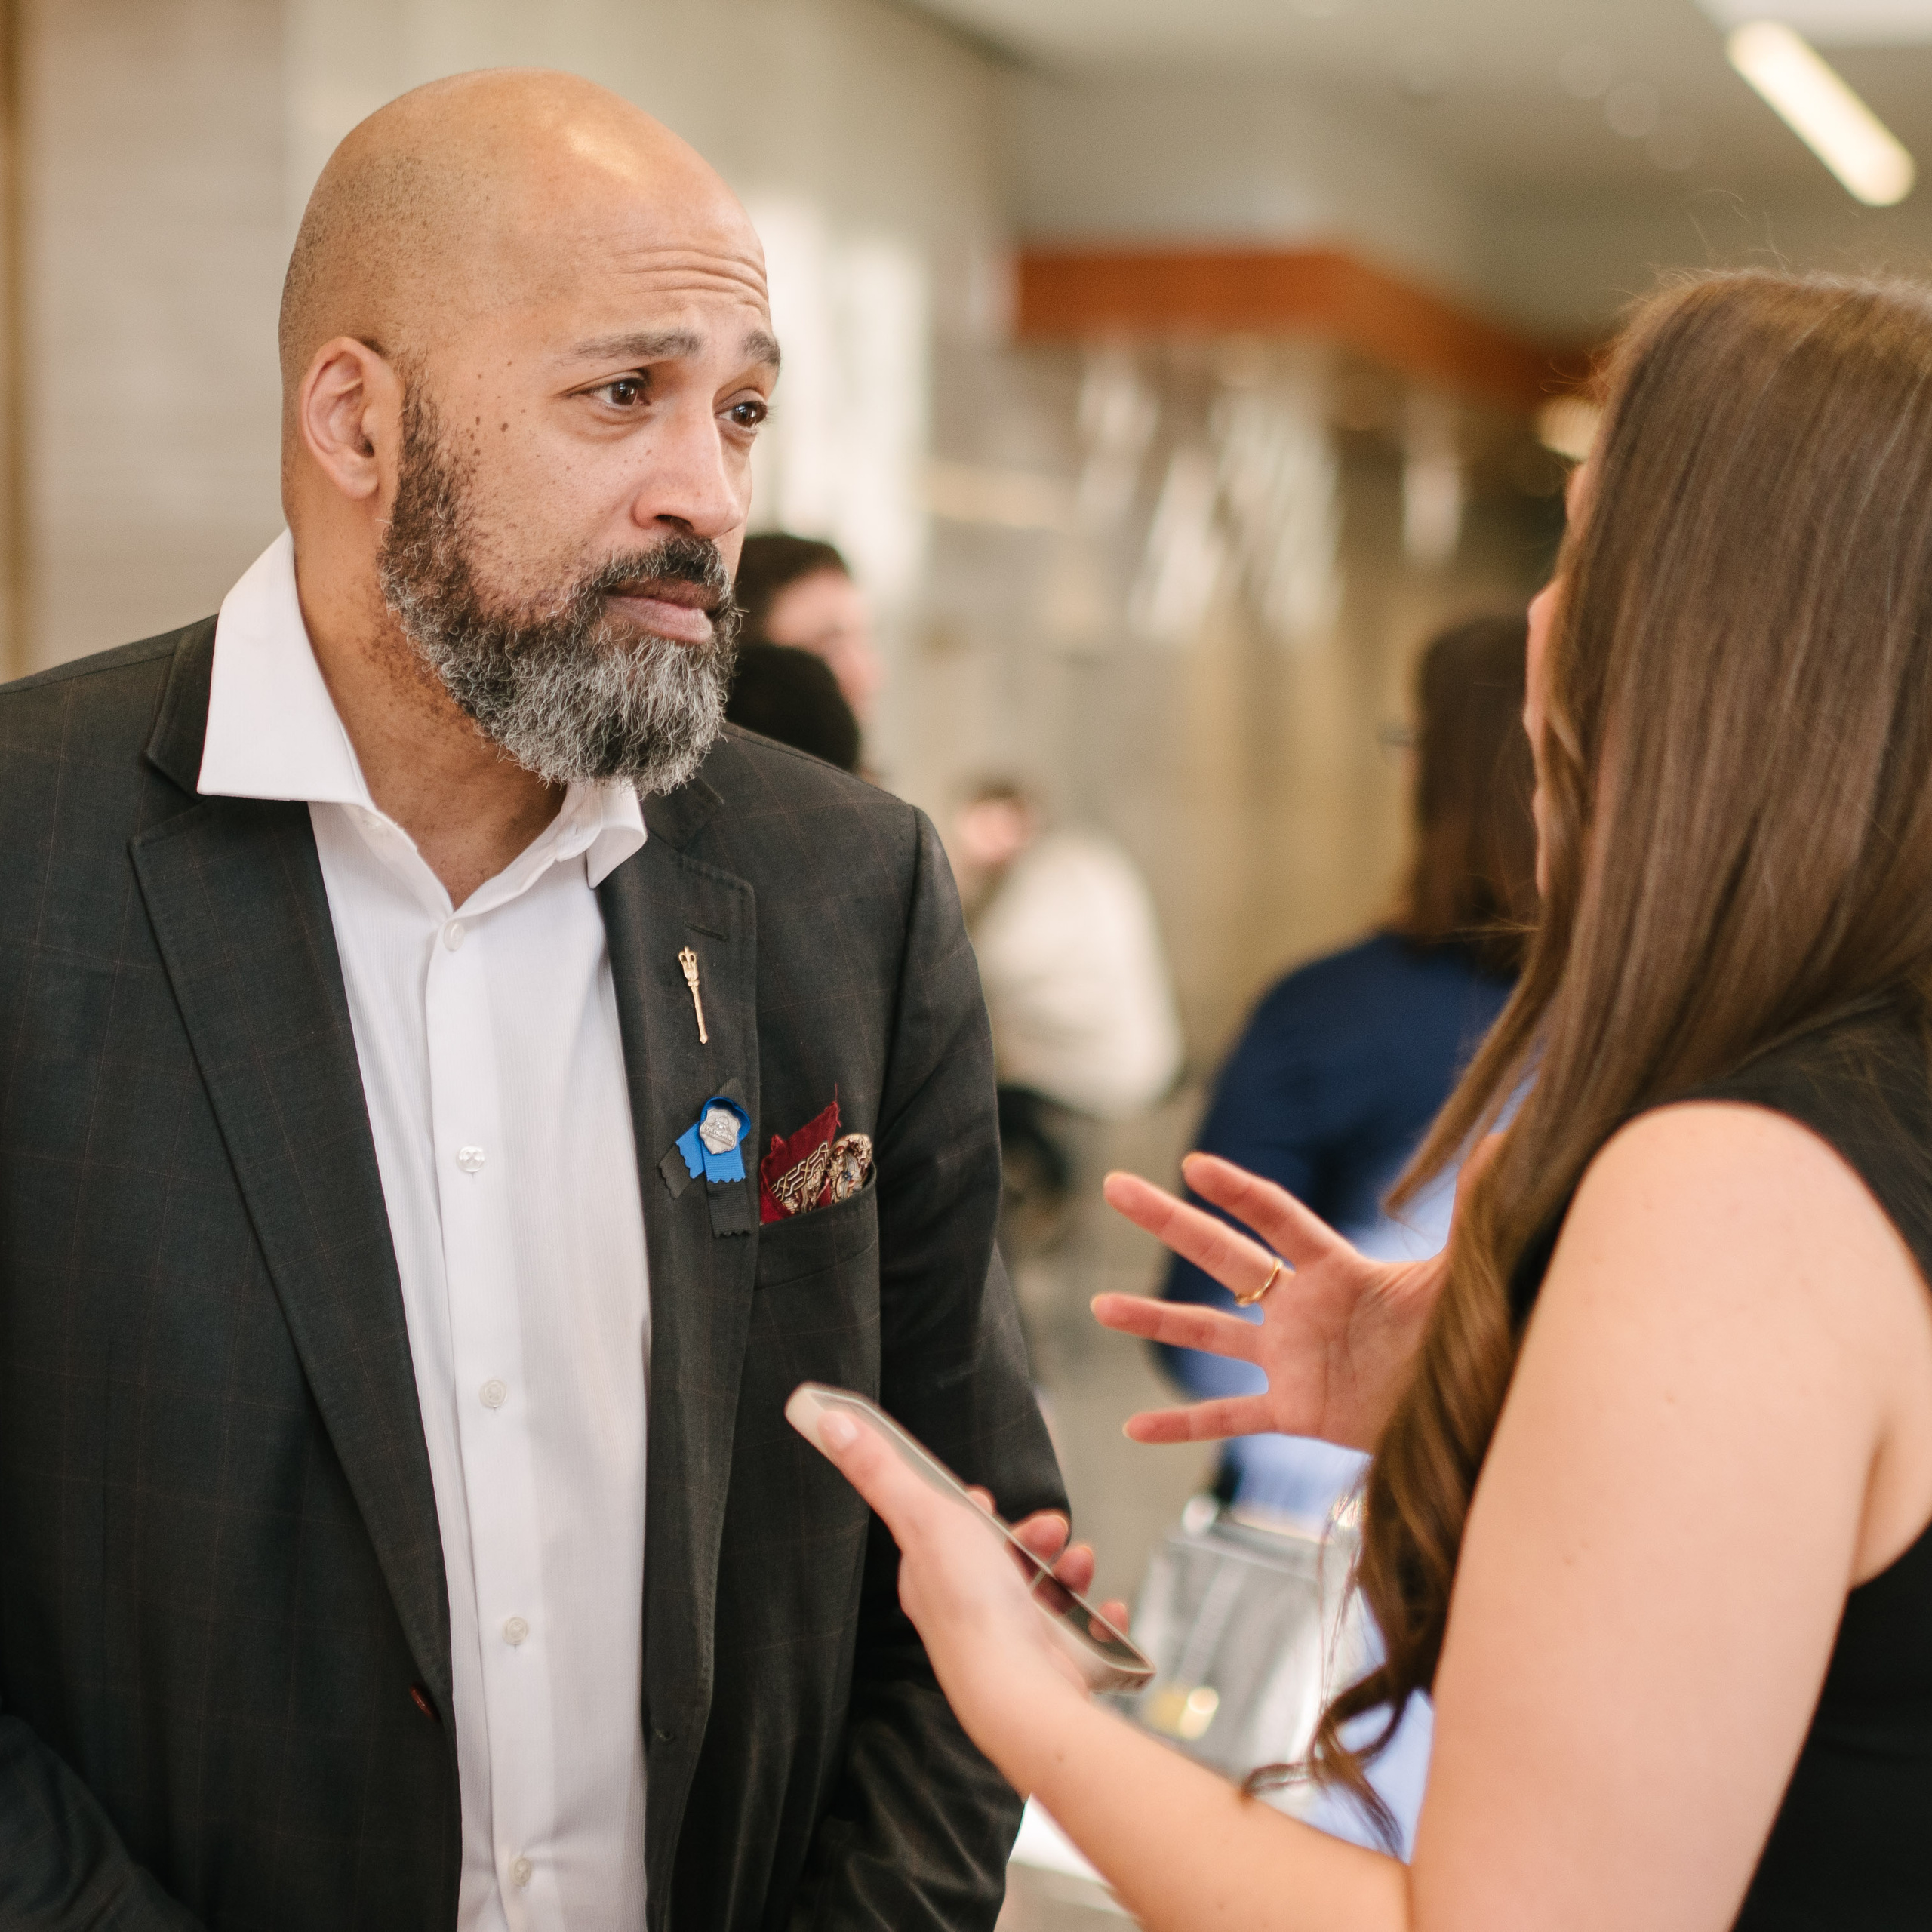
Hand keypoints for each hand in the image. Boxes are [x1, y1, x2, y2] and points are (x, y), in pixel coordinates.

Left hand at [798, 1408, 1123, 1785]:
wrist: (1020, 1692)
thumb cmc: (970, 1608)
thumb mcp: (924, 1516)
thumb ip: (881, 1470)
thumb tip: (827, 1422)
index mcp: (930, 1575)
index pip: (943, 1534)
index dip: (967, 1511)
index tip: (984, 1498)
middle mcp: (965, 1610)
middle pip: (1002, 1558)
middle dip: (1034, 1534)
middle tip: (1054, 1529)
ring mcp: (1008, 1639)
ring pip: (1044, 1591)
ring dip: (1068, 1569)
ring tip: (1080, 1564)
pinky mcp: (1046, 1663)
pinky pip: (1078, 1632)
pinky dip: (1095, 1617)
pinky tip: (1103, 1610)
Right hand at [1095, 1149, 1468, 1452]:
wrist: (1476, 1409)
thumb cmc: (1471, 1334)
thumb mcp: (1466, 1275)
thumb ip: (1477, 1209)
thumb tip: (1511, 1136)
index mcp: (1336, 1269)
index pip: (1278, 1220)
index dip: (1239, 1192)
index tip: (1192, 1164)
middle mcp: (1301, 1306)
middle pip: (1221, 1255)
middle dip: (1167, 1220)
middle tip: (1115, 1186)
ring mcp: (1291, 1358)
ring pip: (1208, 1332)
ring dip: (1155, 1318)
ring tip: (1101, 1306)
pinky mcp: (1295, 1411)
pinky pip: (1228, 1418)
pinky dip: (1182, 1426)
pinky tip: (1135, 1429)